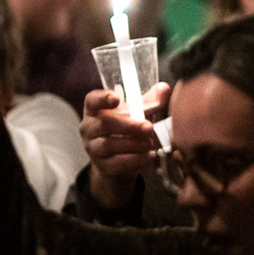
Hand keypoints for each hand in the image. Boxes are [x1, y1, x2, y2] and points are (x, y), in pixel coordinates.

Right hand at [81, 85, 166, 210]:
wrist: (122, 158)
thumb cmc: (129, 128)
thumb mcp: (139, 112)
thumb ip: (152, 100)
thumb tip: (164, 88)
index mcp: (95, 109)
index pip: (92, 100)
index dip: (103, 98)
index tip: (117, 99)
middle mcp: (89, 127)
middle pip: (103, 124)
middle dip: (129, 126)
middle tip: (149, 128)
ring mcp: (92, 147)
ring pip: (108, 145)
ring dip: (133, 144)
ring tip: (150, 143)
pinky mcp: (101, 165)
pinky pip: (116, 164)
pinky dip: (134, 160)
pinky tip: (148, 156)